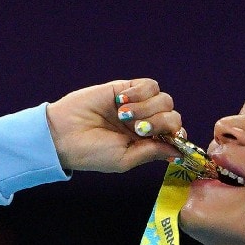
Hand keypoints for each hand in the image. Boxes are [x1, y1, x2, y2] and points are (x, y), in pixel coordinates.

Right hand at [45, 78, 182, 172]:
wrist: (65, 134)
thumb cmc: (92, 152)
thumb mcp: (125, 159)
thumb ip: (153, 152)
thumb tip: (179, 151)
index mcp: (147, 143)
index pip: (175, 135)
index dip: (176, 136)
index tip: (164, 139)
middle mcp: (146, 124)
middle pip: (173, 116)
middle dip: (159, 123)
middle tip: (137, 129)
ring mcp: (138, 106)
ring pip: (164, 100)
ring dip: (147, 108)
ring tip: (124, 116)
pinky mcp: (127, 88)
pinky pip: (150, 85)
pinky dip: (141, 93)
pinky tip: (122, 101)